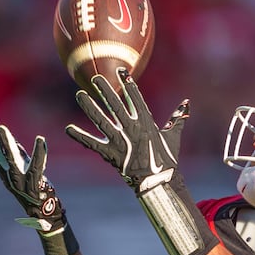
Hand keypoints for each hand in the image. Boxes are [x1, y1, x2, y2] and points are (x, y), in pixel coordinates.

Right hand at [0, 117, 73, 254]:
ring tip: (2, 127)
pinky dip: (39, 152)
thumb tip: (11, 140)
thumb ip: (18, 156)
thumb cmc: (37, 193)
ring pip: (10, 160)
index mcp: (6, 175)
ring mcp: (21, 183)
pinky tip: (41, 139)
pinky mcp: (35, 186)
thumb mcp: (24, 171)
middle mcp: (10, 179)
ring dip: (5, 143)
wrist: (46, 218)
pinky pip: (37, 166)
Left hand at [66, 72, 216, 254]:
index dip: (128, 84)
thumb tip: (186, 103)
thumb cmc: (167, 160)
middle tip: (96, 78)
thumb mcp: (172, 136)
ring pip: (102, 121)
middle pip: (116, 106)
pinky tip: (68, 128)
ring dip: (90, 108)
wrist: (159, 183)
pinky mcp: (111, 154)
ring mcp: (120, 142)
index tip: (121, 71)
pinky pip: (93, 144)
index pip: (136, 99)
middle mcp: (132, 130)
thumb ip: (177, 118)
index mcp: (146, 123)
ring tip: (79, 95)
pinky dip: (80, 136)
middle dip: (105, 91)